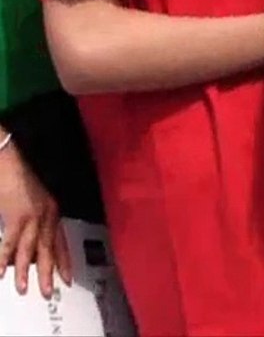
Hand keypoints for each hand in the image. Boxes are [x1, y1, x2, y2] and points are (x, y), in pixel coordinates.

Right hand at [0, 143, 71, 297]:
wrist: (7, 160)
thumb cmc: (15, 178)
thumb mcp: (29, 202)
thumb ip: (32, 223)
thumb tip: (26, 246)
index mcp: (51, 212)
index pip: (60, 242)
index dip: (64, 261)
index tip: (67, 278)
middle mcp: (47, 216)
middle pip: (49, 250)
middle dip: (48, 272)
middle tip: (49, 292)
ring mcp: (33, 216)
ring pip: (31, 250)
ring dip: (26, 271)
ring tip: (25, 290)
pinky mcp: (17, 216)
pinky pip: (11, 242)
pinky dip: (4, 258)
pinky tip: (1, 273)